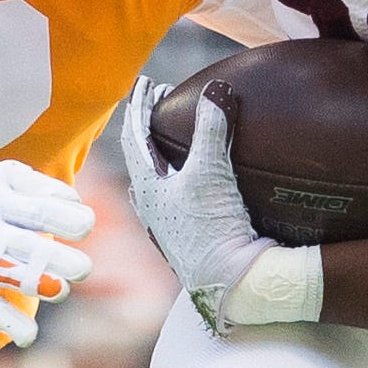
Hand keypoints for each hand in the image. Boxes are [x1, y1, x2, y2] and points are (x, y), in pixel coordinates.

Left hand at [119, 80, 267, 333]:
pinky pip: (173, 200)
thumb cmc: (213, 229)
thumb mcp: (212, 172)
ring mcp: (168, 226)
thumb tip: (217, 87)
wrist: (233, 284)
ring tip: (169, 139)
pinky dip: (177, 180)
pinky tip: (188, 184)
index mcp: (147, 188)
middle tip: (158, 103)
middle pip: (140, 158)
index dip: (139, 106)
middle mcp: (150, 208)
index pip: (134, 136)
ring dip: (159, 156)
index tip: (146, 83)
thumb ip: (212, 129)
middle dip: (147, 127)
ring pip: (154, 182)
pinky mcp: (187, 240)